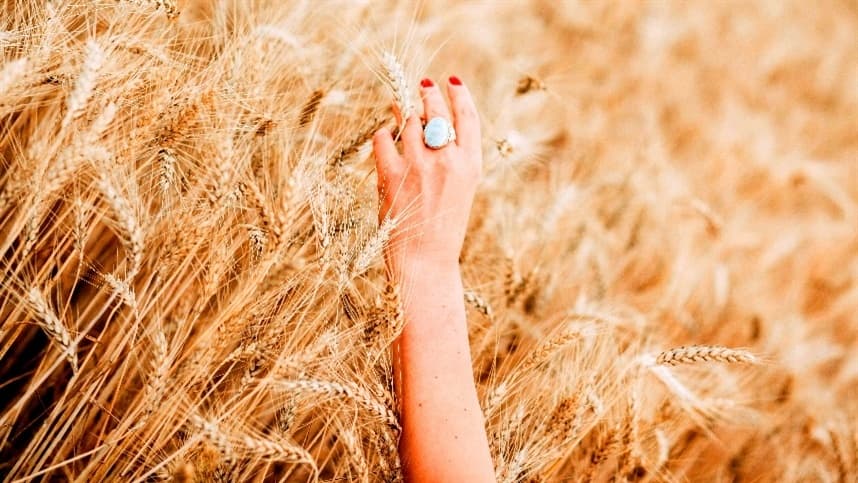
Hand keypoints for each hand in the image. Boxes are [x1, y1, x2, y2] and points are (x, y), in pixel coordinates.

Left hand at [372, 76, 481, 274]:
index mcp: (470, 165)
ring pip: (409, 119)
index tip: (450, 81)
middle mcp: (447, 161)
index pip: (467, 117)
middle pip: (437, 111)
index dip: (459, 94)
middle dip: (428, 93)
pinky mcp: (392, 174)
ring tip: (399, 106)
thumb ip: (453, 161)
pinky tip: (384, 135)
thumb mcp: (461, 191)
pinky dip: (383, 133)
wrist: (424, 262)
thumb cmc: (442, 229)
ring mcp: (418, 166)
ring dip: (403, 109)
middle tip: (422, 85)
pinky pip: (383, 138)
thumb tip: (433, 127)